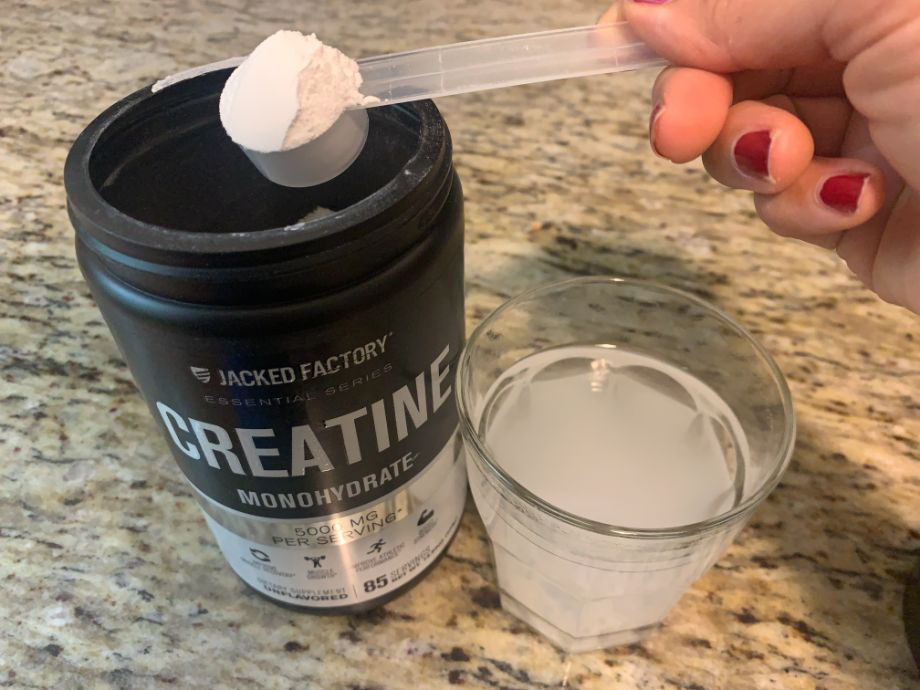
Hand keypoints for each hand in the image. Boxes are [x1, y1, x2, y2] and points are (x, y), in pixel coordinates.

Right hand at [602, 0, 919, 312]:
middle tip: (678, 133)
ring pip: (742, 146)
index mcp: (861, 4)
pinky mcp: (847, 214)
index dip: (675, 24)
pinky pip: (780, 207)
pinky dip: (799, 208)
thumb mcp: (875, 5)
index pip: (736, 8)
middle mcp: (856, 62)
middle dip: (697, 103)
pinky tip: (851, 201)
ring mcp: (853, 139)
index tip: (614, 44)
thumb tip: (645, 11)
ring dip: (753, 159)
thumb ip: (749, 4)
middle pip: (727, 75)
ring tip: (794, 165)